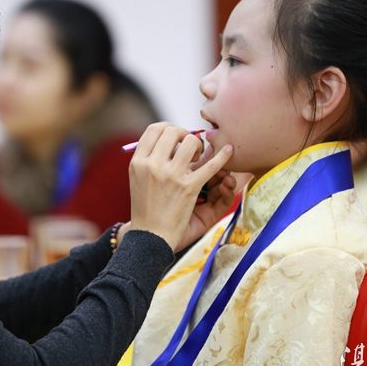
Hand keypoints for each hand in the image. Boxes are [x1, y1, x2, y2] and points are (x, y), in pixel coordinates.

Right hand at [127, 122, 232, 251]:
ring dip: (199, 146)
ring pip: (191, 142)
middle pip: (173, 131)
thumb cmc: (145, 207)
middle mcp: (152, 165)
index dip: (168, 127)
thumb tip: (169, 135)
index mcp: (138, 161)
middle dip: (185, 135)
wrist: (149, 237)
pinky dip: (222, 157)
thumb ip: (149, 157)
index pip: (154, 129)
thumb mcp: (137, 178)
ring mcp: (171, 176)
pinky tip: (229, 151)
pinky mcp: (189, 188)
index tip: (176, 136)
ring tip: (199, 157)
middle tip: (189, 147)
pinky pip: (210, 165)